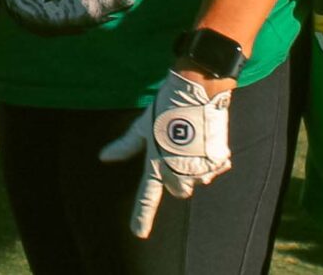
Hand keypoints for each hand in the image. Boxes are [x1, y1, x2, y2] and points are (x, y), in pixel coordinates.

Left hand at [98, 70, 232, 237]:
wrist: (197, 89)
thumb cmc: (166, 106)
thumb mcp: (142, 125)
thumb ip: (126, 146)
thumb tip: (104, 157)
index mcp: (156, 162)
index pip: (147, 196)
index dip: (142, 216)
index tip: (138, 233)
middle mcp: (177, 171)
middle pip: (178, 191)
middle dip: (177, 177)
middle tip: (177, 149)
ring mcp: (199, 168)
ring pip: (196, 182)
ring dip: (195, 169)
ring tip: (191, 141)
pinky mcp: (217, 162)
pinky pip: (213, 170)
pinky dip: (210, 160)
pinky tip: (204, 140)